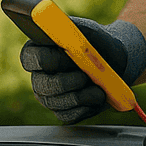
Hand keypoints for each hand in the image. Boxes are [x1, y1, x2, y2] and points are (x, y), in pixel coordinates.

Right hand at [19, 17, 145, 123]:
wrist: (116, 62)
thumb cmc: (98, 43)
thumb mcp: (86, 31)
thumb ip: (69, 29)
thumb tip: (57, 30)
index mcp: (38, 50)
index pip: (29, 58)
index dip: (48, 59)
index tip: (69, 56)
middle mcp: (39, 75)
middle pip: (42, 85)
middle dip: (66, 82)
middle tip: (85, 76)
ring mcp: (48, 96)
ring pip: (56, 102)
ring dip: (80, 95)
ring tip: (98, 86)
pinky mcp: (63, 112)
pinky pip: (68, 115)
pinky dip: (86, 107)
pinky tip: (97, 96)